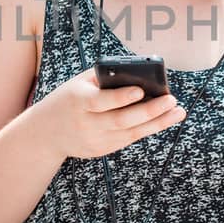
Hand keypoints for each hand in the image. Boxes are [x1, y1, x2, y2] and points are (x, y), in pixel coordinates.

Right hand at [44, 67, 186, 160]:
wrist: (46, 133)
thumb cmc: (69, 99)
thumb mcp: (79, 83)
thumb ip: (104, 77)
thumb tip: (138, 72)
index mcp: (78, 101)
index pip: (100, 101)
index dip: (121, 97)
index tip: (141, 90)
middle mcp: (86, 124)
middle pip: (121, 120)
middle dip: (149, 111)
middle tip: (171, 101)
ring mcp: (95, 140)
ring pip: (131, 133)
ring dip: (157, 123)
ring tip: (177, 112)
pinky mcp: (102, 150)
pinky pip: (129, 139)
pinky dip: (148, 129)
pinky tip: (164, 120)